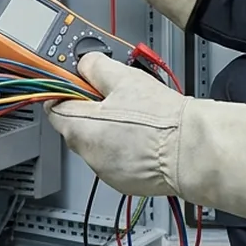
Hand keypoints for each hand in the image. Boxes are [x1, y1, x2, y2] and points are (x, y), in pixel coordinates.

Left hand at [46, 52, 245, 236]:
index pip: (54, 105)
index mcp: (80, 127)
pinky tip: (145, 137)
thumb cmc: (161, 118)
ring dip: (109, 131)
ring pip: (97, 144)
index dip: (66, 89)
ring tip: (136, 117)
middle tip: (116, 95)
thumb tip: (85, 63)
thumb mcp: (125, 78)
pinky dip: (125, 149)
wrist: (192, 149)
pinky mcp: (125, 182)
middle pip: (76, 125)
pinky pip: (115, 160)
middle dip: (92, 109)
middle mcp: (87, 154)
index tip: (78, 82)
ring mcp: (106, 172)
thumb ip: (96, 67)